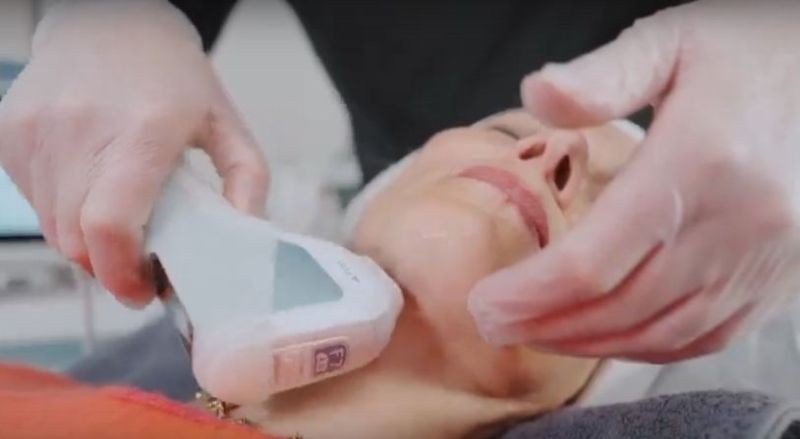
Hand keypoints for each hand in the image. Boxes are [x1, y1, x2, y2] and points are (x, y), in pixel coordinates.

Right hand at [0, 1, 266, 306]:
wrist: (109, 19)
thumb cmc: (171, 73)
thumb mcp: (226, 123)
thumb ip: (247, 181)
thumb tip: (245, 234)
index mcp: (142, 132)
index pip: (108, 225)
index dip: (122, 273)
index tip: (143, 288)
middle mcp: (80, 130)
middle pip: (75, 241)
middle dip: (109, 266)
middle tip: (141, 259)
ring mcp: (36, 132)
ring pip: (51, 228)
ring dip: (85, 241)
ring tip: (119, 216)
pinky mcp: (10, 134)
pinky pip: (33, 201)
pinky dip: (62, 211)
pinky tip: (91, 185)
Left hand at [469, 0, 799, 362]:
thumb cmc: (743, 55)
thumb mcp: (670, 42)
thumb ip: (603, 75)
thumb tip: (538, 92)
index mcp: (700, 162)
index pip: (597, 260)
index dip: (532, 294)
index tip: (485, 304)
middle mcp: (739, 223)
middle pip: (621, 306)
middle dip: (545, 325)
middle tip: (494, 324)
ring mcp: (763, 258)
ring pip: (660, 332)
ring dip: (588, 343)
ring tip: (534, 334)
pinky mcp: (775, 277)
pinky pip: (704, 336)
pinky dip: (645, 347)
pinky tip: (603, 336)